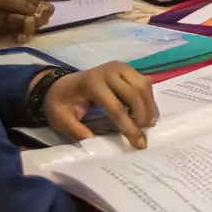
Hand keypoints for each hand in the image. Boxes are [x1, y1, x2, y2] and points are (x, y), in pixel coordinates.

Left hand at [0, 0, 69, 39]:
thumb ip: (20, 3)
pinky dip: (24, 36)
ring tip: (22, 28)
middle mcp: (20, 8)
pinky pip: (27, 37)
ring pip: (37, 23)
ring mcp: (18, 24)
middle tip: (38, 16)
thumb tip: (38, 13)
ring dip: (33, 24)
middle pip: (44, 8)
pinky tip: (17, 38)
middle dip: (44, 11)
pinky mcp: (13, 39)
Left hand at [42, 61, 159, 149]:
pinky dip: (148, 98)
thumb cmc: (63, 103)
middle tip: (145, 134)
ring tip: (148, 124)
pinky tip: (146, 112)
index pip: (117, 107)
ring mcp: (120, 67)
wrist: (63, 85)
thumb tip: (97, 141)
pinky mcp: (127, 68)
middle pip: (134, 94)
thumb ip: (77, 131)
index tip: (140, 144)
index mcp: (93, 83)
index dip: (129, 127)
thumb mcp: (61, 119)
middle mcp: (109, 71)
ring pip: (143, 86)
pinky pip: (144, 82)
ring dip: (149, 107)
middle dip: (142, 117)